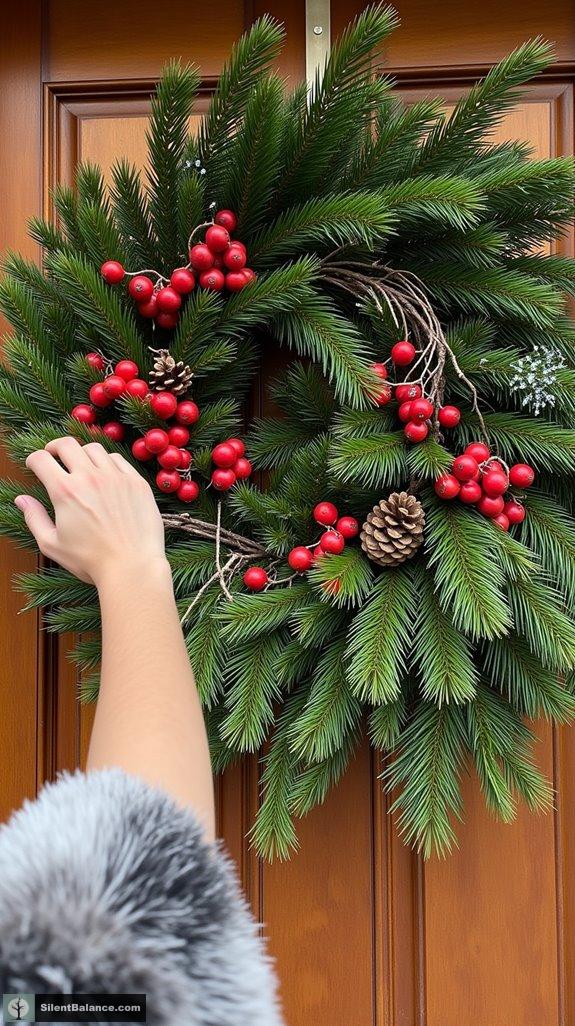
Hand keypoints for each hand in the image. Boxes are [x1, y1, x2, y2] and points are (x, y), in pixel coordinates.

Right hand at [14, 436, 167, 585]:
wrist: (132, 567)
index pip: (41, 459)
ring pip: (94, 449)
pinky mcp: (136, 482)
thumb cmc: (90, 560)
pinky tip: (105, 474)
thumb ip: (33, 518)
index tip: (34, 466)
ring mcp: (116, 477)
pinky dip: (107, 462)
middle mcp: (90, 477)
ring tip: (81, 465)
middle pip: (67, 444)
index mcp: (65, 491)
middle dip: (54, 447)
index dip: (33, 460)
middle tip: (53, 455)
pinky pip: (118, 459)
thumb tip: (22, 499)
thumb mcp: (52, 544)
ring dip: (82, 454)